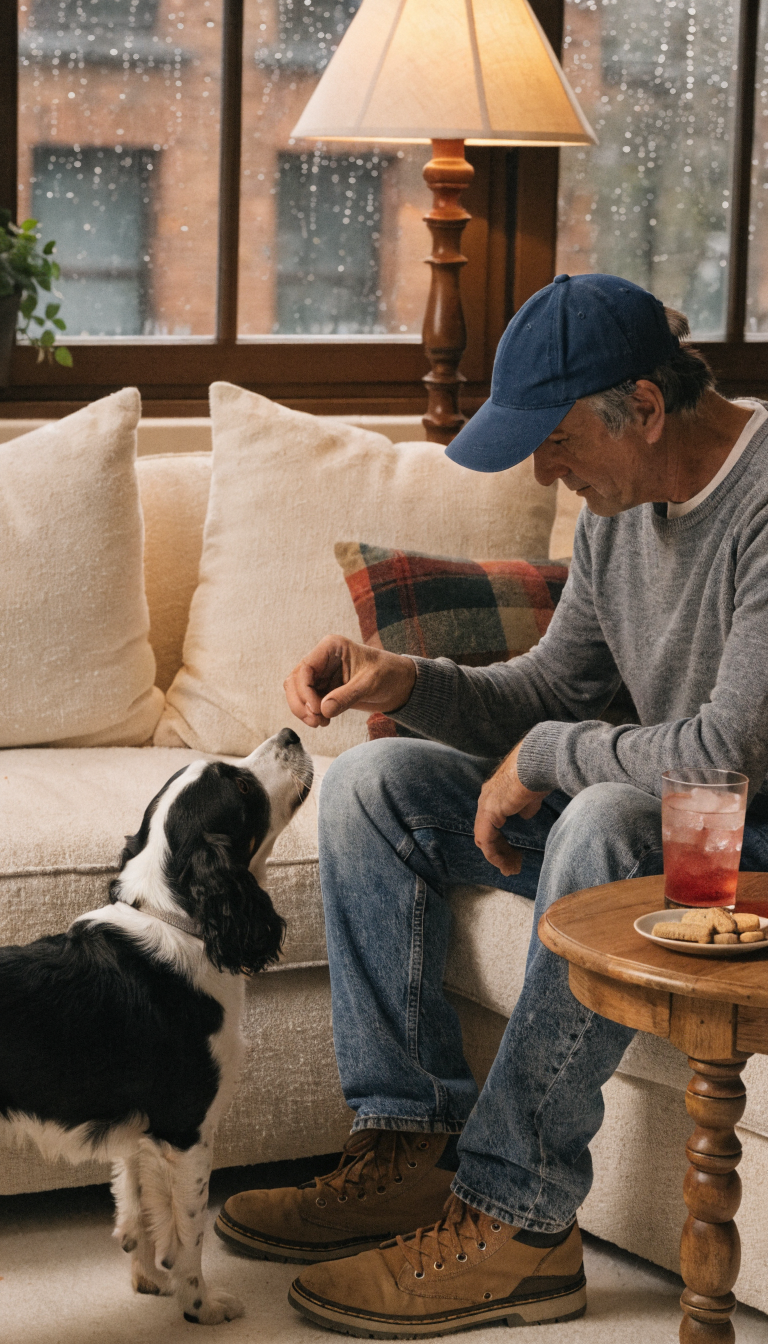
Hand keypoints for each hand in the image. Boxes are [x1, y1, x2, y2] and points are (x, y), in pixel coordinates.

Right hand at [284, 636, 416, 727]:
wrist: (399, 685)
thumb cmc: (388, 675)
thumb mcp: (370, 684)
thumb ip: (346, 696)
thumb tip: (323, 710)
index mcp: (331, 647)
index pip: (305, 668)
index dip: (304, 691)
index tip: (317, 710)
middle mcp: (322, 659)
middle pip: (295, 681)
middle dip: (301, 703)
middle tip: (316, 721)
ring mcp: (321, 674)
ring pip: (297, 692)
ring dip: (303, 710)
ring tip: (321, 723)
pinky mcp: (324, 689)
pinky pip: (306, 701)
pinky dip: (310, 714)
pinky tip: (325, 721)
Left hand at [474, 742, 548, 875]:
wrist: (537, 762)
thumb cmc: (538, 772)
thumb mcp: (530, 794)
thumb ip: (525, 806)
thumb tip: (525, 814)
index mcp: (494, 794)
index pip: (491, 823)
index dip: (501, 841)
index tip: (514, 855)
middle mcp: (486, 799)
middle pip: (486, 833)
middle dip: (500, 852)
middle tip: (512, 866)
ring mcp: (485, 805)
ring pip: (484, 839)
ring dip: (498, 856)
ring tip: (511, 869)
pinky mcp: (489, 812)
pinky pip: (486, 839)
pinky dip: (495, 854)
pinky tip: (506, 863)